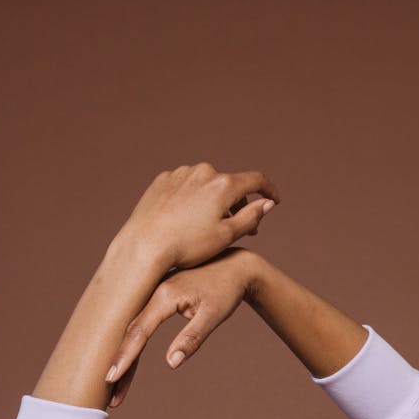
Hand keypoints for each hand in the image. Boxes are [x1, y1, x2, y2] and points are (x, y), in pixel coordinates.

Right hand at [105, 247, 257, 407]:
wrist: (234, 266)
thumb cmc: (226, 290)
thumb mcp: (213, 316)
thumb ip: (192, 339)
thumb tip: (171, 363)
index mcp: (164, 295)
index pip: (139, 330)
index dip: (125, 356)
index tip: (112, 377)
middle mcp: (151, 292)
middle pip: (128, 333)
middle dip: (119, 364)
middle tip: (110, 396)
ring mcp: (151, 294)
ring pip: (131, 330)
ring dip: (122, 357)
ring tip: (115, 388)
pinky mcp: (154, 298)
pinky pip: (138, 324)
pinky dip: (131, 345)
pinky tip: (126, 364)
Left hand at [112, 163, 280, 271]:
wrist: (144, 246)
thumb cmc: (187, 246)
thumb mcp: (226, 236)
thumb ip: (251, 217)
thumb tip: (268, 203)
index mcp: (223, 185)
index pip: (256, 181)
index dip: (269, 190)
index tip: (274, 200)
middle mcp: (203, 172)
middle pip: (229, 185)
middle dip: (237, 204)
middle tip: (239, 227)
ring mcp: (181, 174)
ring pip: (206, 185)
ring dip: (214, 201)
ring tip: (211, 226)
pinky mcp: (163, 180)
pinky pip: (185, 187)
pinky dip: (192, 199)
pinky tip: (187, 220)